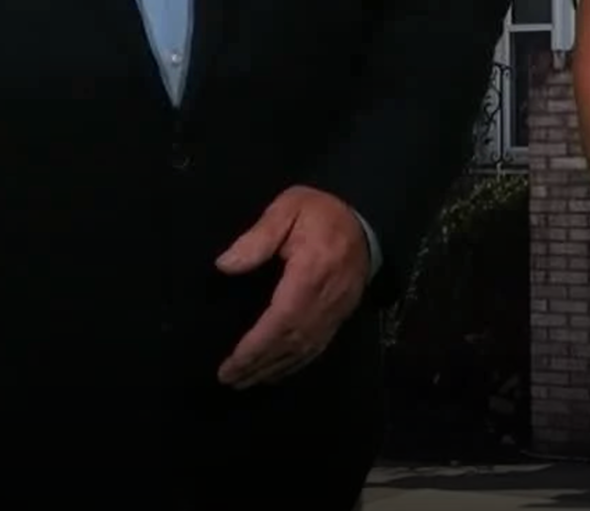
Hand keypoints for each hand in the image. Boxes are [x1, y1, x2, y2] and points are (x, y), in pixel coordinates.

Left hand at [214, 185, 371, 388]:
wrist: (364, 217)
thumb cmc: (320, 211)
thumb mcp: (287, 209)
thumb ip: (259, 236)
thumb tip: (225, 265)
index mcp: (311, 272)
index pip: (281, 319)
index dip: (256, 346)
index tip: (231, 363)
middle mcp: (325, 299)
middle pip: (290, 342)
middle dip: (259, 364)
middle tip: (229, 379)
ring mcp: (336, 311)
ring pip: (304, 350)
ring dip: (274, 369)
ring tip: (245, 381)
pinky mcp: (341, 315)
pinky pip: (317, 347)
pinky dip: (294, 364)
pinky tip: (277, 371)